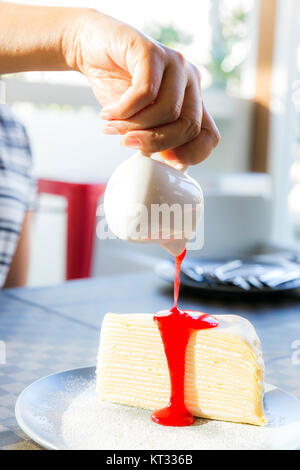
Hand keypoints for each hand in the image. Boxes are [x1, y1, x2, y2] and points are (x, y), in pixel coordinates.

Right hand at [67, 10, 219, 165]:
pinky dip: (123, 110)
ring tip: (111, 126)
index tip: (161, 160)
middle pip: (188, 127)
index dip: (190, 155)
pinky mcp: (153, 51)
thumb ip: (157, 139)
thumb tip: (166, 166)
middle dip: (155, 143)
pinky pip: (145, 93)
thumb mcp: (141, 122)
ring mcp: (175, 64)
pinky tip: (108, 112)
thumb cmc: (116, 89)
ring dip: (133, 126)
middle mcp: (190, 81)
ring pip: (167, 111)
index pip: (209, 136)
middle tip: (127, 144)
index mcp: (191, 101)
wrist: (89, 47)